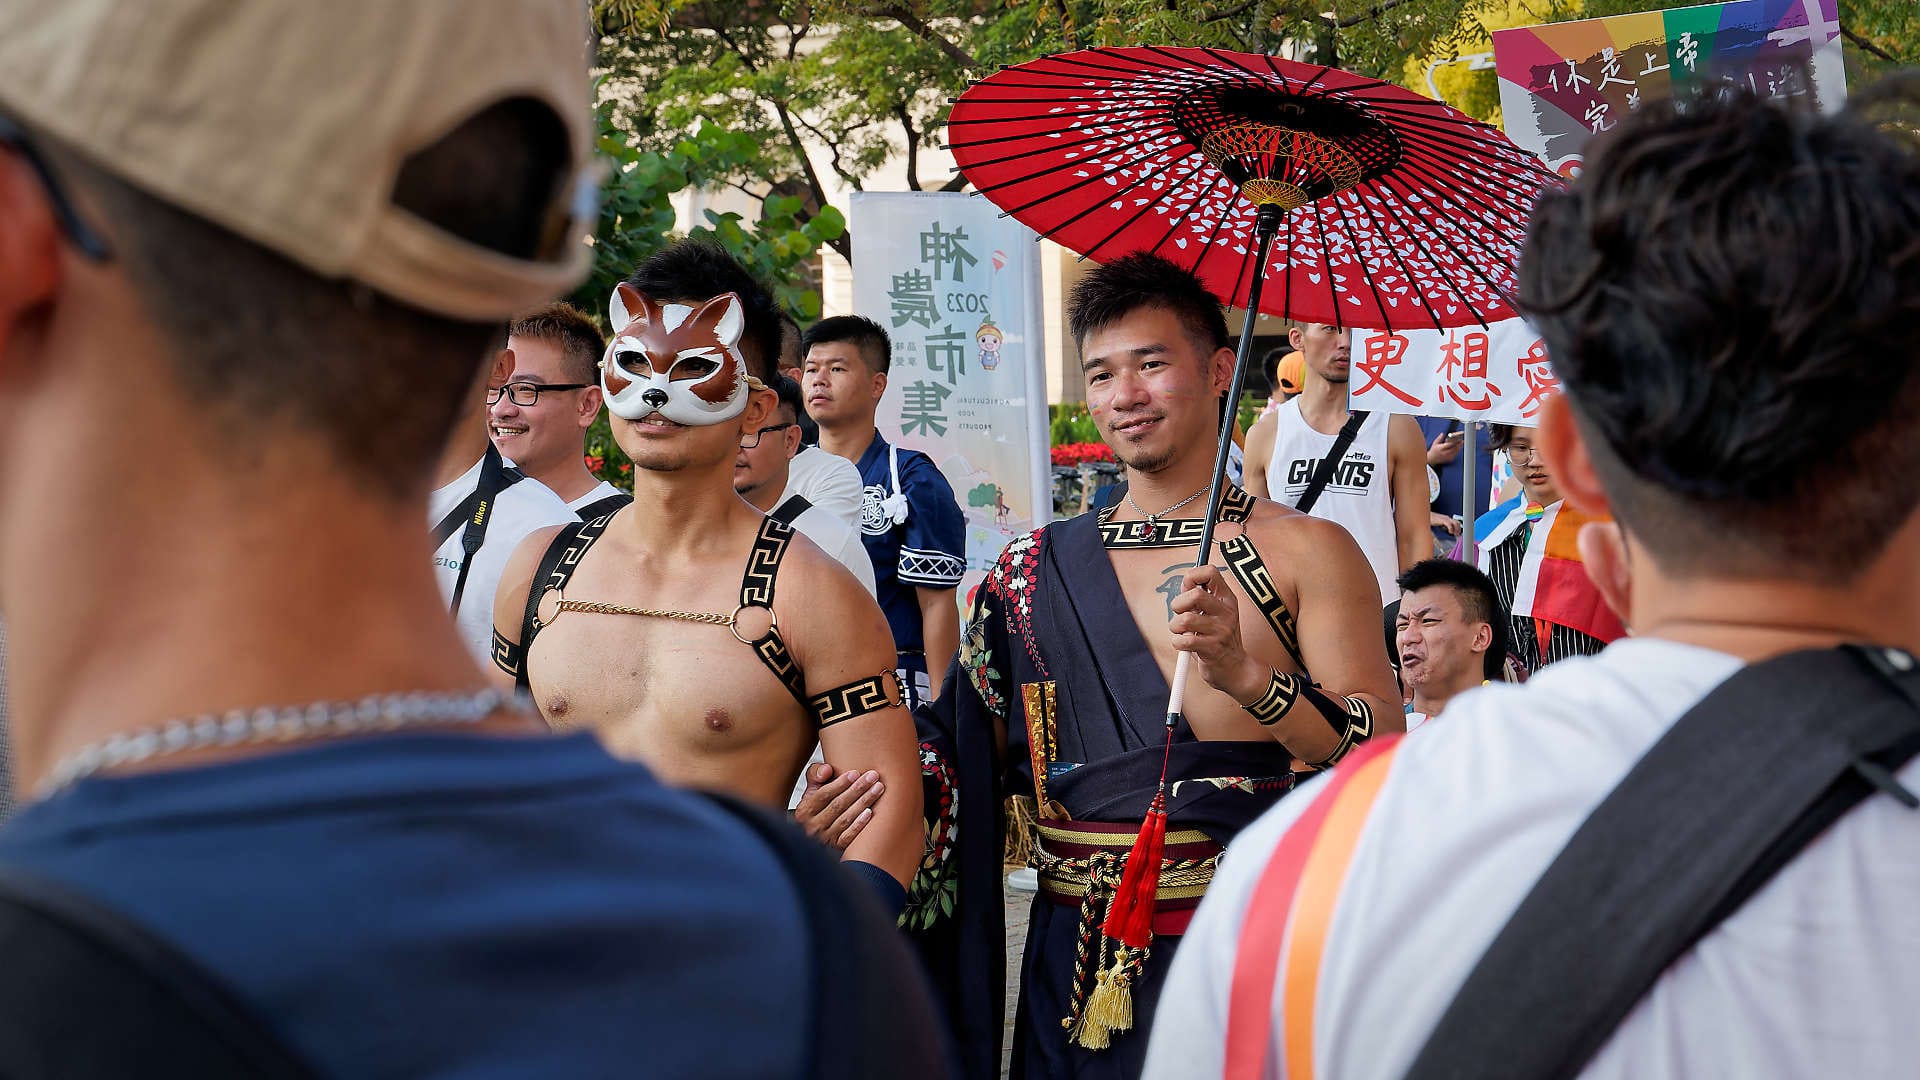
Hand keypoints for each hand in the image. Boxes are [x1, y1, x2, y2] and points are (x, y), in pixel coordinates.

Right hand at [793, 763, 883, 851]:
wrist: (813, 842)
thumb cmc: (816, 809)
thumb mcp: (810, 791)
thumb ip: (815, 774)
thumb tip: (827, 769)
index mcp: (804, 811)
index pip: (823, 795)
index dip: (839, 784)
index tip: (855, 773)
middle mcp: (812, 827)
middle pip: (837, 805)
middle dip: (857, 789)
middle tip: (873, 776)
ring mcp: (825, 839)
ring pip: (845, 819)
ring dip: (863, 802)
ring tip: (878, 788)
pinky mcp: (836, 848)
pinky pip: (849, 836)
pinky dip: (859, 824)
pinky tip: (870, 812)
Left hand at [1168, 564, 1265, 703]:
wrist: (1235, 668)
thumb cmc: (1218, 638)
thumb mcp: (1214, 613)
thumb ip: (1198, 597)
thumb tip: (1185, 582)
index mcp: (1227, 599)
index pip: (1211, 572)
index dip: (1193, 576)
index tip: (1188, 588)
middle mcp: (1226, 612)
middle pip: (1195, 595)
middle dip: (1178, 604)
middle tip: (1180, 614)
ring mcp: (1221, 631)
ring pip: (1185, 619)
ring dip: (1175, 627)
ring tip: (1182, 632)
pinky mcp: (1212, 649)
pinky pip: (1183, 640)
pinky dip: (1177, 643)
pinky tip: (1185, 645)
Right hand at [1426, 430, 1463, 465]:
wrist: (1432, 459)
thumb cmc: (1433, 451)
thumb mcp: (1435, 443)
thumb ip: (1439, 438)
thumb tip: (1442, 434)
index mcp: (1441, 448)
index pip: (1449, 444)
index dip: (1454, 441)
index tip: (1458, 439)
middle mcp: (1445, 453)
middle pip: (1454, 448)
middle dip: (1459, 445)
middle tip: (1462, 441)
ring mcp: (1447, 457)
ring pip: (1455, 452)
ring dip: (1459, 448)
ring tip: (1461, 444)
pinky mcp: (1449, 460)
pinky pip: (1455, 455)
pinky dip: (1457, 451)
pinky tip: (1458, 448)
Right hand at [1429, 511, 1461, 535]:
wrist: (1426, 515)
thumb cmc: (1430, 520)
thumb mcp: (1438, 524)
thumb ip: (1442, 527)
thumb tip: (1445, 532)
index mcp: (1446, 519)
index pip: (1456, 522)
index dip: (1458, 528)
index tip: (1458, 533)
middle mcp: (1447, 518)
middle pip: (1457, 522)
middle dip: (1459, 529)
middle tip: (1457, 534)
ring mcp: (1445, 518)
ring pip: (1455, 523)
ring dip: (1456, 529)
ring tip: (1454, 534)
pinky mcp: (1443, 520)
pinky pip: (1449, 524)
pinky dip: (1451, 529)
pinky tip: (1450, 532)